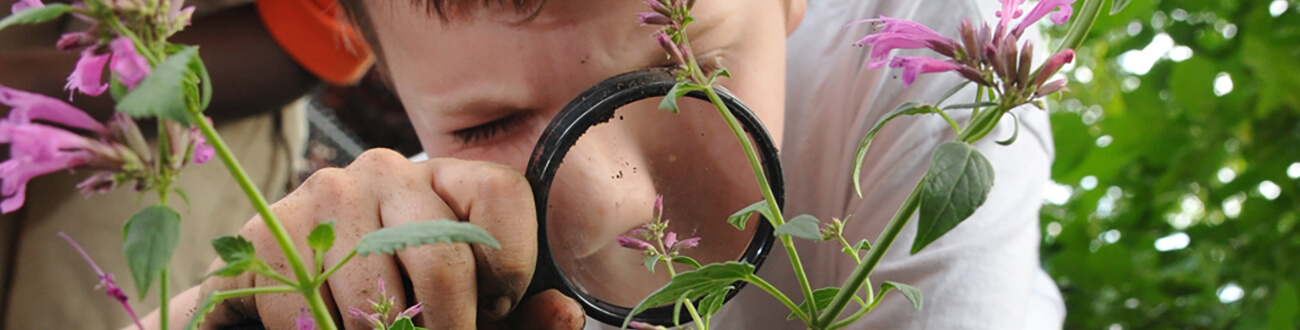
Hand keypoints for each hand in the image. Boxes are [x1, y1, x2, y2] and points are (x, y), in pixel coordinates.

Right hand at [171, 149, 583, 328]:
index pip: (504, 195)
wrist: (290, 303)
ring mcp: (327, 194)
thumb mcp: (471, 312)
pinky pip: (316, 313)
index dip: (511, 269)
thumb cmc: (400, 306)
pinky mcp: (271, 232)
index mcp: (445, 177)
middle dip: (448, 327)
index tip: (495, 308)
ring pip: (376, 301)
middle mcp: (386, 169)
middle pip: (443, 260)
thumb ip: (522, 318)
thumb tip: (565, 314)